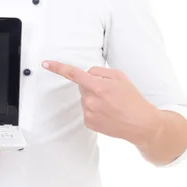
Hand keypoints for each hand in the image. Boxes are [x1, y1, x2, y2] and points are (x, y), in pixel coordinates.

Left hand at [42, 60, 159, 145]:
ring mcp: (89, 113)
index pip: (73, 73)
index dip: (58, 67)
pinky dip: (94, 109)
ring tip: (111, 104)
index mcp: (97, 86)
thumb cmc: (132, 99)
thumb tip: (86, 74)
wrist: (141, 123)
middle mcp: (90, 100)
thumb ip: (100, 72)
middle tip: (109, 92)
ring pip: (84, 98)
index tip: (46, 63)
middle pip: (82, 85)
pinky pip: (87, 109)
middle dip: (92, 85)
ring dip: (94, 98)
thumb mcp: (119, 76)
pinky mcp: (89, 123)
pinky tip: (108, 112)